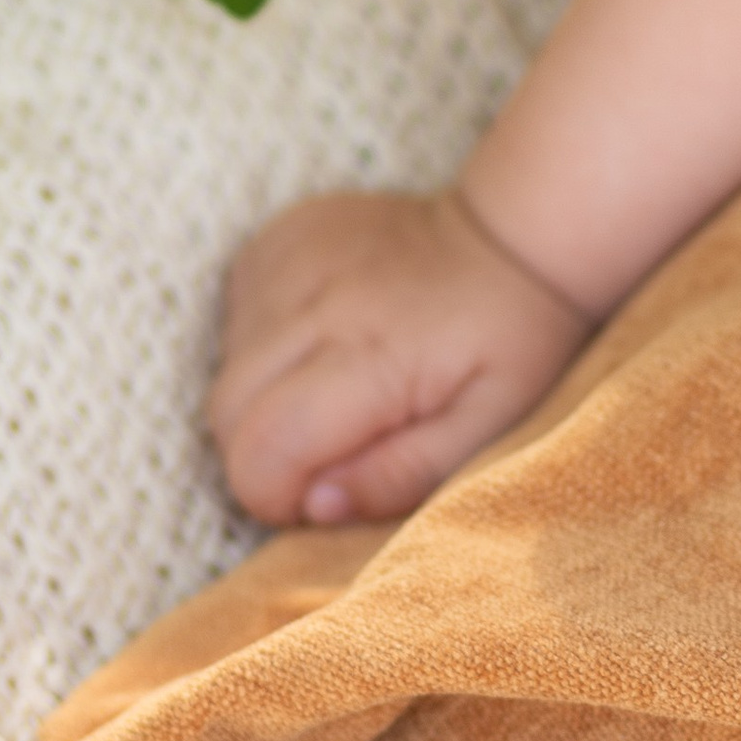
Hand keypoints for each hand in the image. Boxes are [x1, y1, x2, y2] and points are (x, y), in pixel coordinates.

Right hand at [208, 187, 590, 527]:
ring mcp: (290, 259)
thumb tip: (315, 505)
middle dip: (264, 453)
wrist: (514, 237)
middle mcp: (315, 302)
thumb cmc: (510, 343)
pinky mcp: (280, 235)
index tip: (322, 494)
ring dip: (267, 396)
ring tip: (342, 385)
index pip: (259, 449)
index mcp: (369, 357)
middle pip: (225, 411)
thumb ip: (401, 476)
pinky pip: (236, 315)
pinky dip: (264, 344)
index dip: (275, 495)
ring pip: (227, 365)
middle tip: (334, 448)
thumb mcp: (486, 428)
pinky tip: (326, 337)